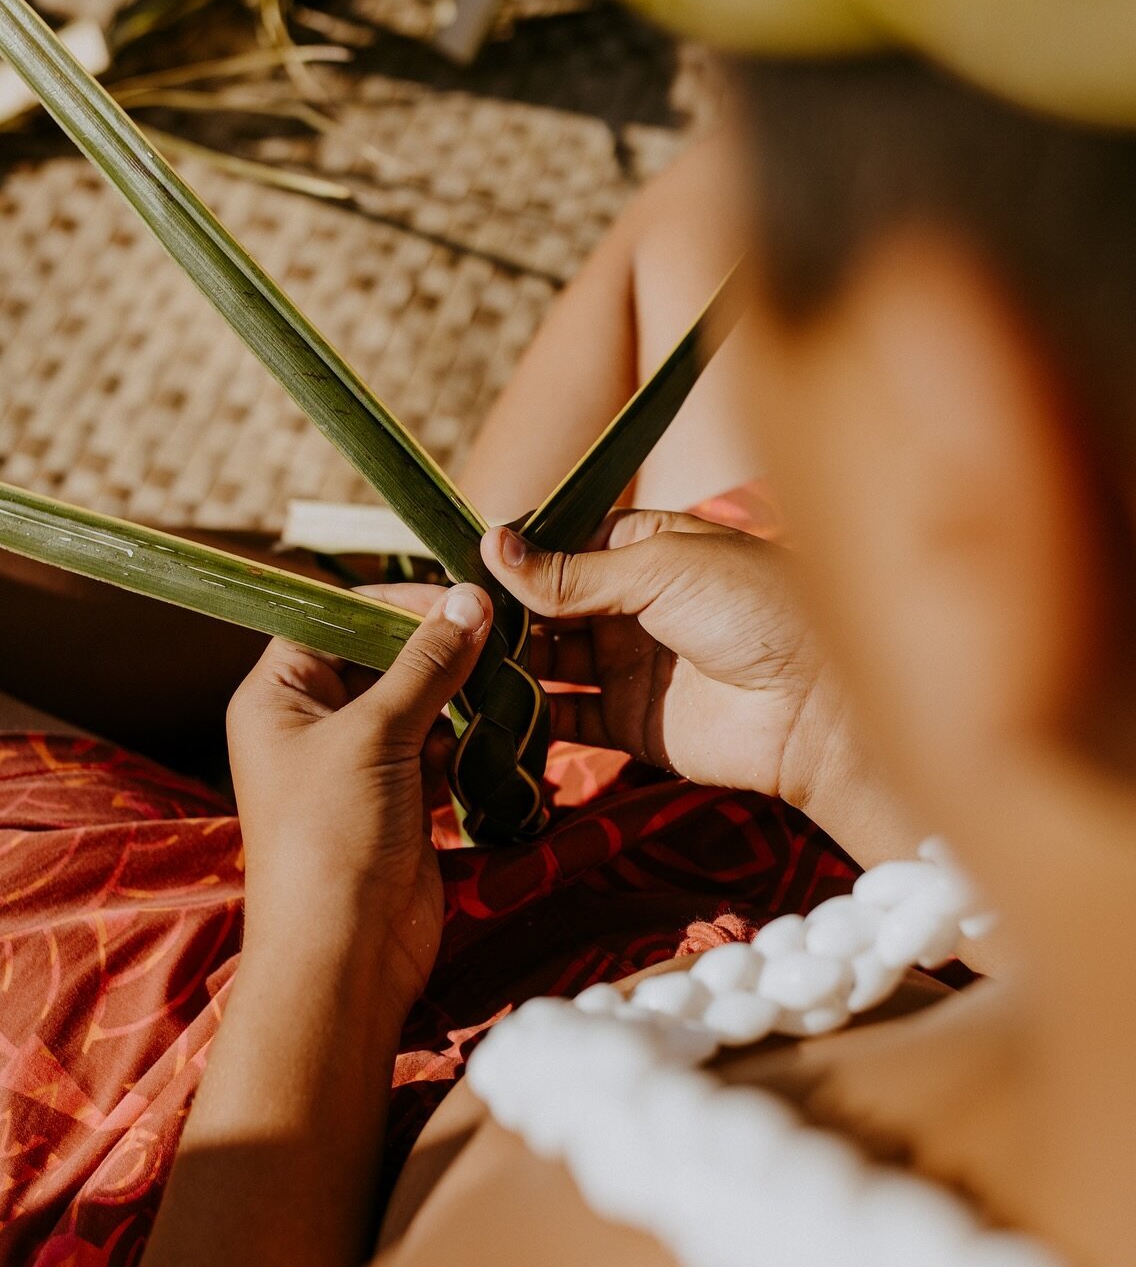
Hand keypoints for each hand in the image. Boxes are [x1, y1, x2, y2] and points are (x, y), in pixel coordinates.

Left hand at [227, 582, 490, 1026]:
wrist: (343, 955)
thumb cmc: (332, 837)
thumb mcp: (376, 735)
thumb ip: (426, 664)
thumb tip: (470, 601)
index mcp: (276, 695)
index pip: (331, 618)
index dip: (390, 602)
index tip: (456, 598)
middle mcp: (308, 724)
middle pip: (376, 658)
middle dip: (435, 646)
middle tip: (497, 631)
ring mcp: (354, 765)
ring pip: (412, 705)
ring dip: (458, 692)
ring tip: (509, 674)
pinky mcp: (395, 802)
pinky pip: (433, 751)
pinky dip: (466, 739)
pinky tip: (503, 728)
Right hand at [480, 511, 851, 815]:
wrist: (820, 706)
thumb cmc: (757, 610)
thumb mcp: (662, 569)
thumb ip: (573, 571)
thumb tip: (492, 545)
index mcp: (647, 548)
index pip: (563, 542)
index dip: (515, 552)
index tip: (460, 560)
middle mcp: (634, 604)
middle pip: (548, 603)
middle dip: (501, 609)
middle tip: (445, 615)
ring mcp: (629, 665)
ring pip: (549, 659)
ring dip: (507, 659)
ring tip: (457, 659)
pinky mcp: (630, 723)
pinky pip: (566, 717)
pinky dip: (528, 714)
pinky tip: (488, 707)